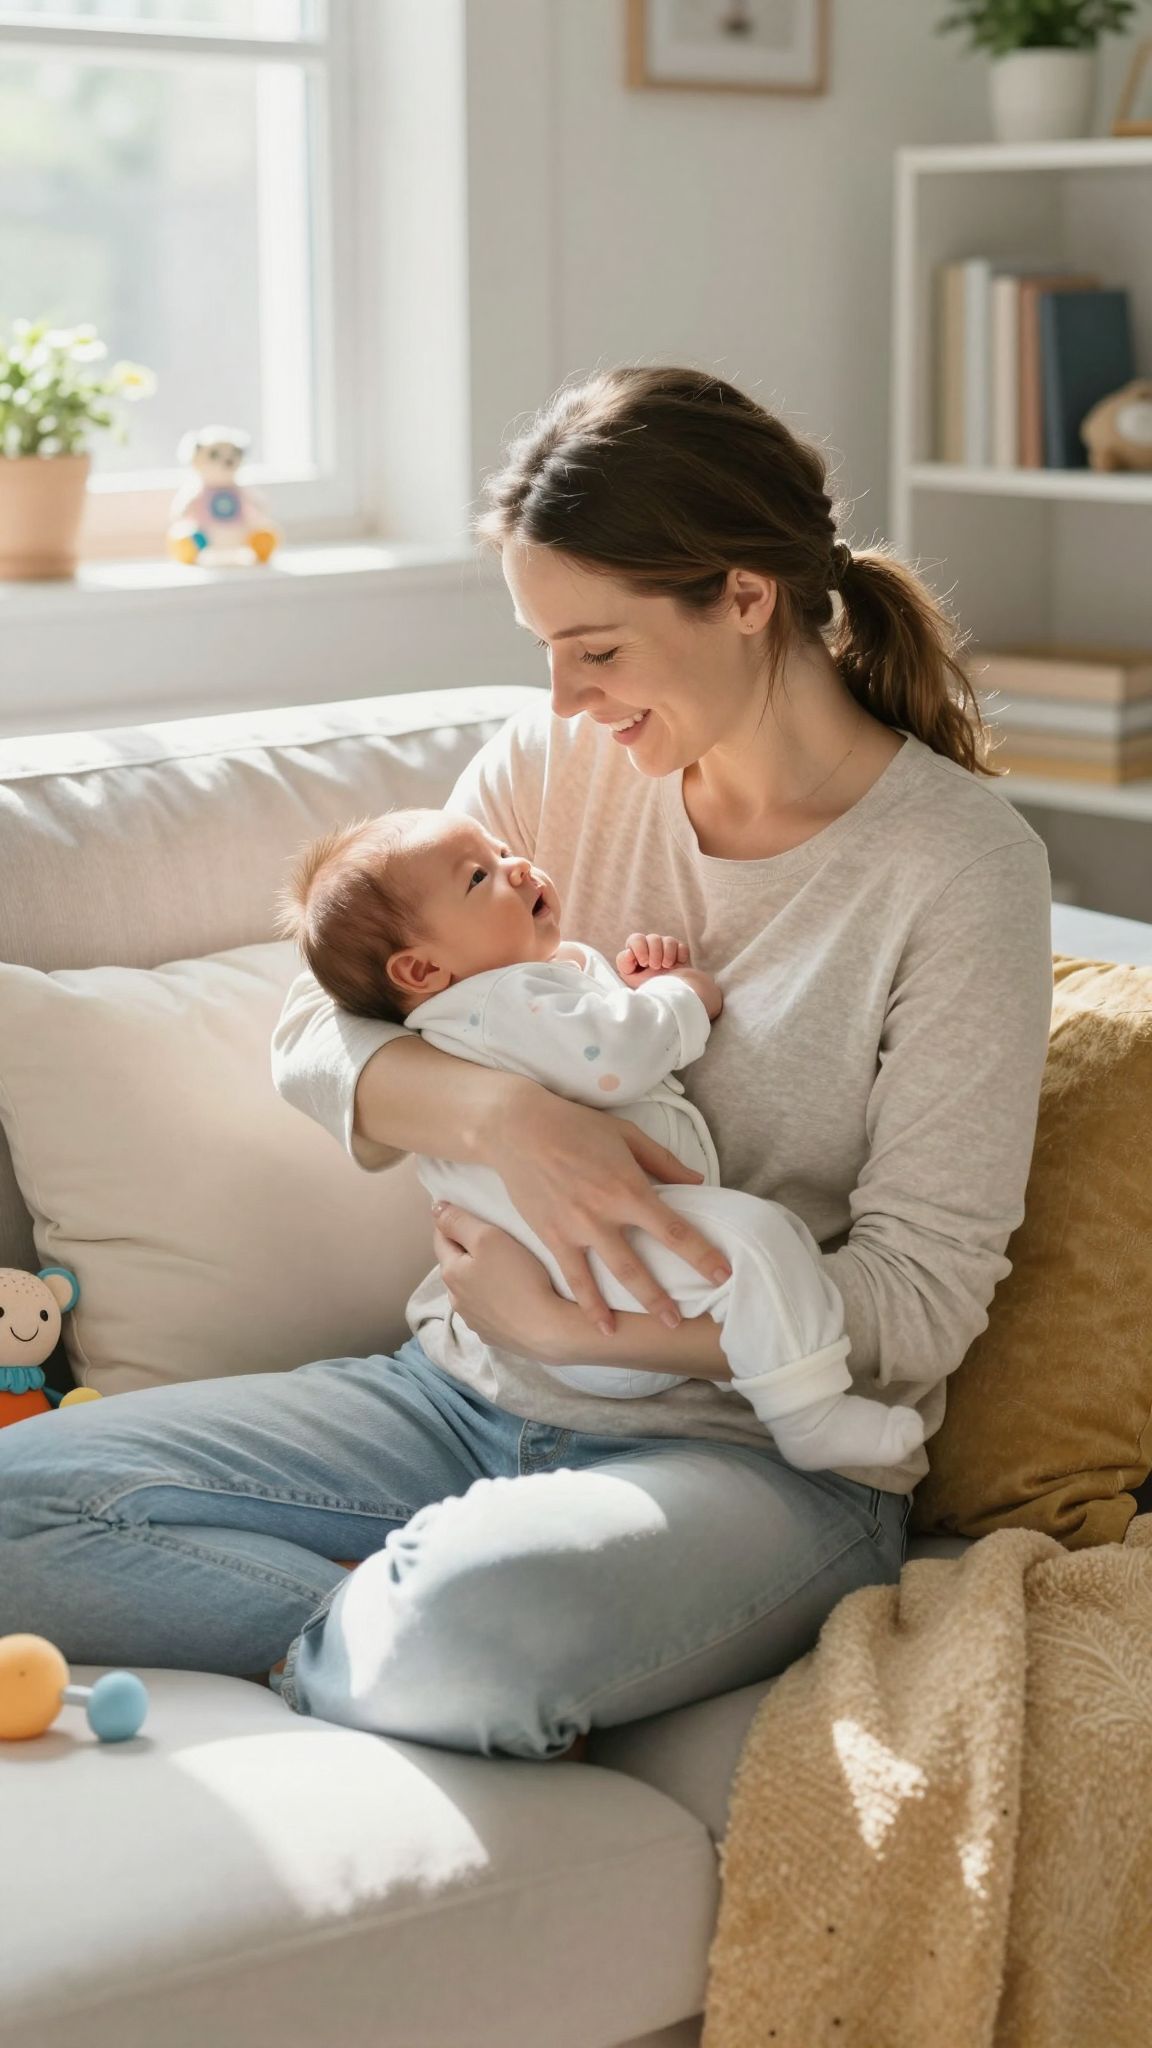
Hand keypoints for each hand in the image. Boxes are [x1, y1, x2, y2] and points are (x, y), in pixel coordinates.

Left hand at [431, 1202, 564, 1356]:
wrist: (549, 1330)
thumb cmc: (519, 1278)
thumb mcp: (488, 1238)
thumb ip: (459, 1222)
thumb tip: (435, 1210)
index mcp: (451, 1273)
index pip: (441, 1238)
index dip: (452, 1222)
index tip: (470, 1213)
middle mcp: (456, 1300)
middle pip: (456, 1265)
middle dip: (468, 1250)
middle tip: (494, 1239)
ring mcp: (474, 1321)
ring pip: (471, 1290)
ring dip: (480, 1277)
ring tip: (506, 1269)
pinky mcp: (493, 1335)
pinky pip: (488, 1310)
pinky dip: (495, 1299)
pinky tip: (513, 1296)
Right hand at [492, 1088, 731, 1335]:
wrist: (518, 1129)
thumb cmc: (577, 1126)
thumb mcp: (627, 1134)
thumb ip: (663, 1161)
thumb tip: (697, 1182)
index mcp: (629, 1188)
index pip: (674, 1231)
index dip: (701, 1256)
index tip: (722, 1276)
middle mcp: (604, 1215)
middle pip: (642, 1267)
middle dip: (664, 1297)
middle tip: (683, 1321)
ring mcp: (576, 1230)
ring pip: (611, 1277)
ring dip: (635, 1305)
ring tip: (654, 1328)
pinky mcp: (552, 1237)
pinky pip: (574, 1277)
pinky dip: (589, 1304)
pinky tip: (601, 1326)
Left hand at [617, 932, 689, 983]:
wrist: (674, 999)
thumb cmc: (651, 990)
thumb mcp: (631, 979)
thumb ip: (624, 964)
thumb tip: (628, 951)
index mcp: (637, 954)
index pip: (635, 939)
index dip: (639, 948)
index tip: (643, 963)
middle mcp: (651, 950)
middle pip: (652, 937)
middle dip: (654, 952)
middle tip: (655, 966)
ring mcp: (667, 951)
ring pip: (668, 940)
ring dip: (667, 954)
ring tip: (666, 967)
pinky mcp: (681, 954)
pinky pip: (681, 946)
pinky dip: (679, 956)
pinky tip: (677, 965)